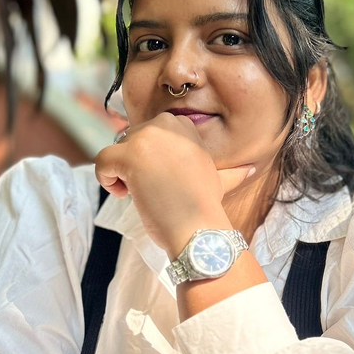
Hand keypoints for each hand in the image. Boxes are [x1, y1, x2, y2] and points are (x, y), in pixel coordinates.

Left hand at [94, 113, 254, 256]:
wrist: (198, 227)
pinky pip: (102, 161)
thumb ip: (230, 171)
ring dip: (122, 173)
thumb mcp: (219, 181)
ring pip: (116, 149)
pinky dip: (105, 179)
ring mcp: (146, 139)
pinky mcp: (129, 156)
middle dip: (136, 163)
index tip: (162, 179)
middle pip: (131, 139)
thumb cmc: (206, 208)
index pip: (152, 131)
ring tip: (139, 194)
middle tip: (152, 188)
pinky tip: (123, 194)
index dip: (151, 156)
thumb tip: (250, 169)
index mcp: (185, 127)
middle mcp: (165, 126)